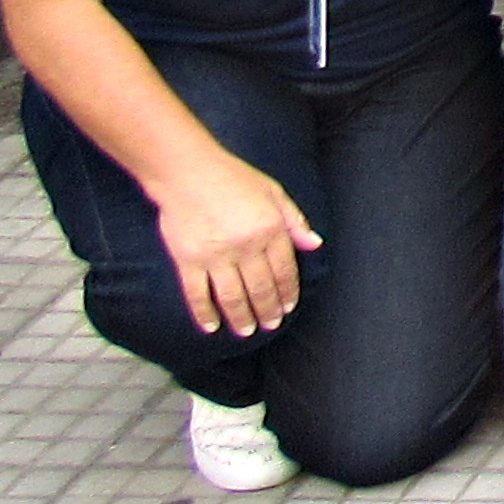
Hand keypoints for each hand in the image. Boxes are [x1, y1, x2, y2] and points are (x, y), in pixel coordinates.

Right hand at [152, 156, 320, 335]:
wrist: (188, 173)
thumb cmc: (233, 178)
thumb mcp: (273, 192)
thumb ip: (295, 221)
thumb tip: (315, 245)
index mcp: (270, 229)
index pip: (285, 270)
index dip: (288, 292)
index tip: (289, 308)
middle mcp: (246, 246)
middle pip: (261, 288)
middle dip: (268, 310)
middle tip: (271, 325)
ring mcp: (216, 256)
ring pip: (232, 297)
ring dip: (241, 318)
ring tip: (247, 330)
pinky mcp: (188, 261)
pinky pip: (197, 294)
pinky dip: (204, 313)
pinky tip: (211, 327)